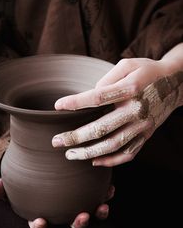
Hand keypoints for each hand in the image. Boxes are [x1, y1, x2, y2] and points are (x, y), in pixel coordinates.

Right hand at [0, 178, 114, 227]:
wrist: (43, 164)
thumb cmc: (28, 176)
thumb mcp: (14, 179)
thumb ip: (4, 186)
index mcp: (43, 210)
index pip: (39, 224)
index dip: (39, 226)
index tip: (40, 222)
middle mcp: (61, 211)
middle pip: (70, 224)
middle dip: (77, 224)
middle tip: (82, 217)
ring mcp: (76, 202)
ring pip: (89, 215)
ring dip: (97, 215)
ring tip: (101, 207)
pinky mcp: (87, 192)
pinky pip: (99, 198)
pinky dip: (105, 196)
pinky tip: (109, 189)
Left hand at [52, 58, 182, 165]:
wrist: (175, 83)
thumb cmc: (147, 71)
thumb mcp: (127, 65)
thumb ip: (107, 80)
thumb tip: (89, 96)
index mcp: (130, 88)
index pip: (97, 98)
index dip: (75, 102)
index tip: (57, 106)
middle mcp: (136, 109)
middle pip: (102, 128)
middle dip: (76, 137)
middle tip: (56, 141)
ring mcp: (142, 125)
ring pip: (113, 145)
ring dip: (89, 153)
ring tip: (70, 155)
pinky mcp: (146, 134)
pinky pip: (129, 153)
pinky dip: (112, 161)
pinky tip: (95, 161)